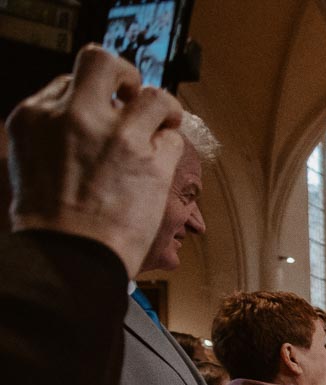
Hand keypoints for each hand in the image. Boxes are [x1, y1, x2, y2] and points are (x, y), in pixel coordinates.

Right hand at [6, 45, 184, 274]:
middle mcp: (73, 115)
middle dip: (124, 73)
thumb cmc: (48, 224)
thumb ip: (52, 136)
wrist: (68, 258)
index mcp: (35, 117)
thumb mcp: (27, 165)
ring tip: (164, 124)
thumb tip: (78, 126)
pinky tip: (165, 161)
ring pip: (152, 93)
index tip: (102, 114)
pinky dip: (173, 145)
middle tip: (134, 96)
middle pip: (102, 61)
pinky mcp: (149, 159)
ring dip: (164, 107)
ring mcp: (114, 134)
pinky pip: (173, 135)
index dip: (91, 97)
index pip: (69, 82)